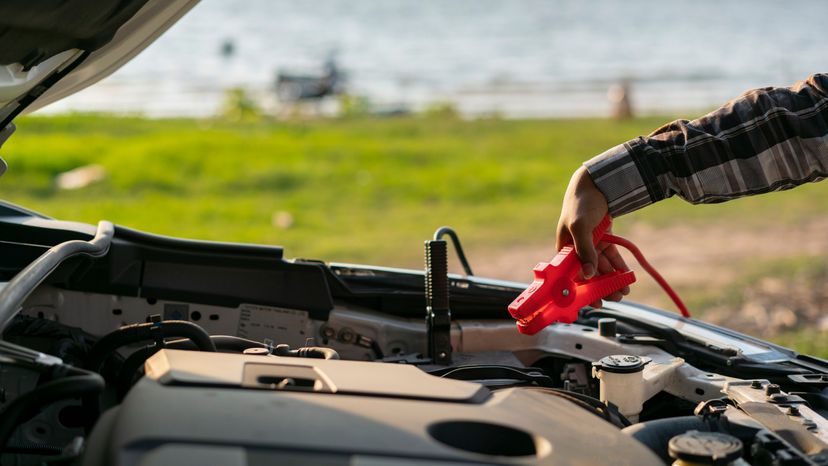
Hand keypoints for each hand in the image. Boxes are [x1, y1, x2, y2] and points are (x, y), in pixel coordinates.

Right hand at [556, 166, 629, 304]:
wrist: (595, 183)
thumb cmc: (580, 203)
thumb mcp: (580, 227)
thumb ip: (584, 250)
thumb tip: (588, 275)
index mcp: (564, 249)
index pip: (571, 275)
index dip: (581, 290)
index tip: (593, 303)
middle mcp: (576, 250)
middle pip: (589, 274)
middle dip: (602, 287)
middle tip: (615, 298)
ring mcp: (590, 245)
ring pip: (601, 268)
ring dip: (612, 279)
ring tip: (624, 290)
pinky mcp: (603, 240)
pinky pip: (610, 257)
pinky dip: (618, 267)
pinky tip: (627, 276)